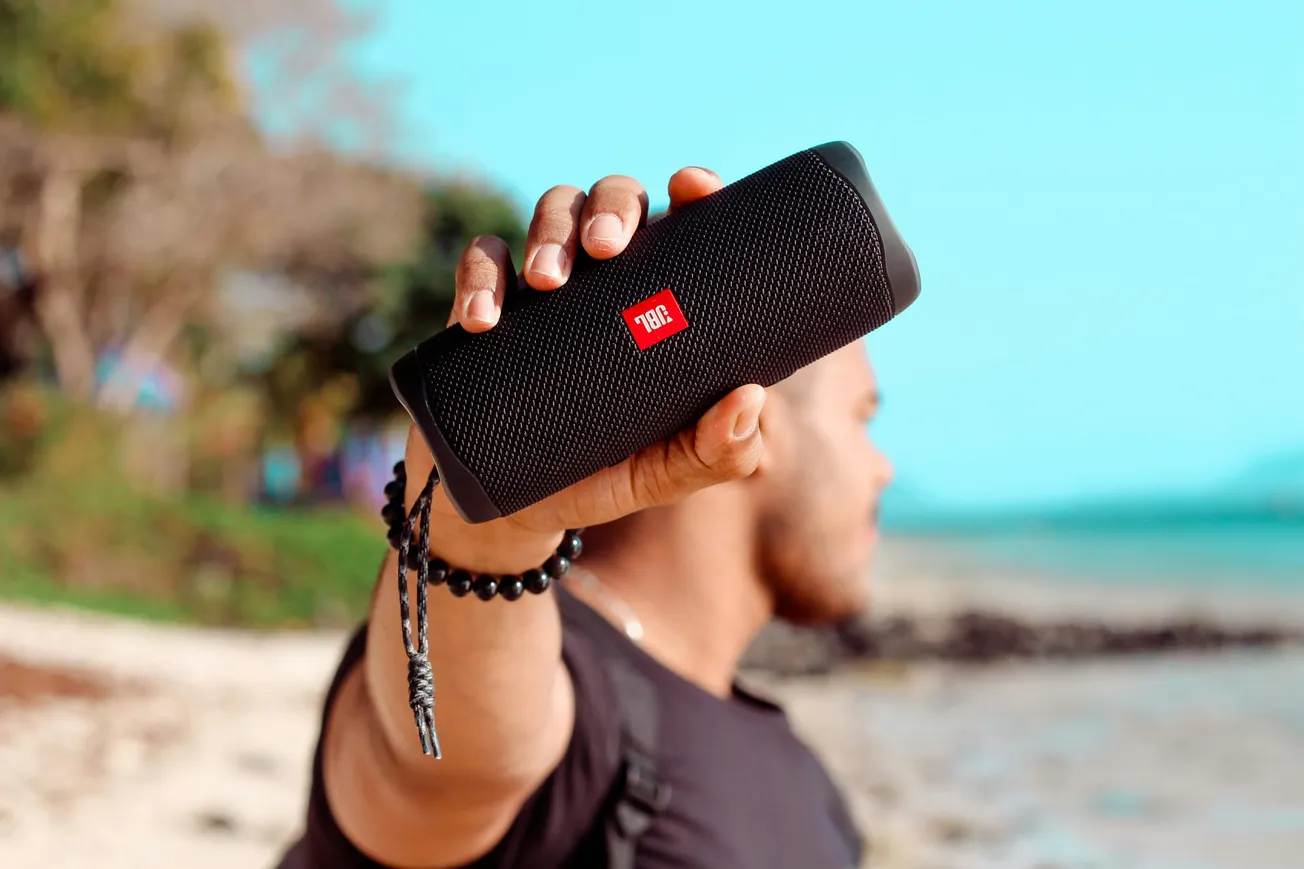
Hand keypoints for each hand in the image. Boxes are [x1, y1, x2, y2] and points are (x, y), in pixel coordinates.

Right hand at [403, 167, 766, 571]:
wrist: (517, 508)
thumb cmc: (608, 475)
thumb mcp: (668, 472)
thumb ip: (717, 450)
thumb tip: (751, 397)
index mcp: (662, 295)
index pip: (683, 223)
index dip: (692, 190)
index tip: (693, 186)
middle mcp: (608, 276)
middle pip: (614, 199)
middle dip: (610, 208)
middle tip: (605, 250)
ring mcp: (547, 284)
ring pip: (552, 210)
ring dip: (547, 232)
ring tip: (545, 283)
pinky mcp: (489, 304)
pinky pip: (481, 258)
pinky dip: (480, 275)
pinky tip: (482, 321)